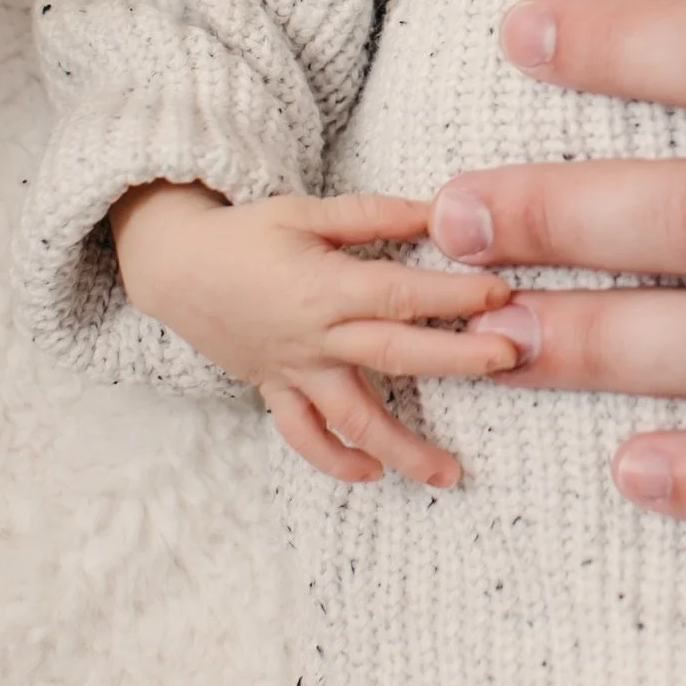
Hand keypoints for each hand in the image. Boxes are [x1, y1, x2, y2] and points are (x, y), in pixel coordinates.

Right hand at [112, 182, 517, 485]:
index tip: (502, 295)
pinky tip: (373, 473)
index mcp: (324, 287)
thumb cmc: (247, 234)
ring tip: (448, 474)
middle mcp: (313, 337)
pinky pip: (305, 436)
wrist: (175, 269)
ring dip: (401, 448)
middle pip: (393, 355)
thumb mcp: (307, 211)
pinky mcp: (276, 390)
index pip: (400, 294)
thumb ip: (373, 215)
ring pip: (352, 418)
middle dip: (456, 361)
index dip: (453, 296)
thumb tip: (438, 211)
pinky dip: (336, 459)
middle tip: (509, 361)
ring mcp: (294, 371)